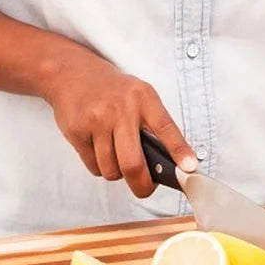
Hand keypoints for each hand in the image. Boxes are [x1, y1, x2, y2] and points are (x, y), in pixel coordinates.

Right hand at [42, 43, 196, 197]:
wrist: (74, 74)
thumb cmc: (114, 90)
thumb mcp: (141, 95)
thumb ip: (153, 123)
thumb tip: (170, 160)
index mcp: (144, 98)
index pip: (166, 128)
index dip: (179, 150)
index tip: (189, 168)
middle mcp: (121, 109)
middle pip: (133, 162)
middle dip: (142, 185)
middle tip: (146, 189)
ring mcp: (97, 121)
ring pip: (111, 169)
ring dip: (117, 174)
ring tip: (119, 159)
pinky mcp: (77, 132)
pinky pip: (93, 166)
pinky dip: (100, 167)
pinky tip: (101, 151)